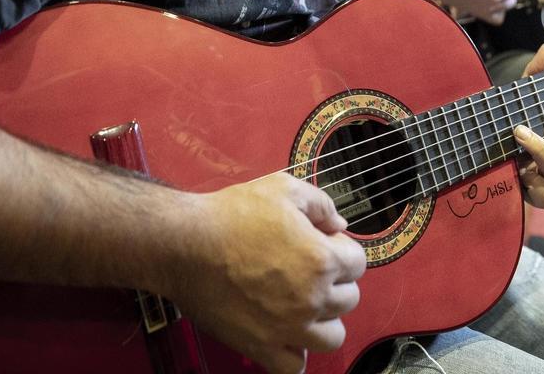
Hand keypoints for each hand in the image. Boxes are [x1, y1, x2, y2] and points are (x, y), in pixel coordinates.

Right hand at [171, 174, 365, 373]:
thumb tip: (339, 224)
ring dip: (324, 320)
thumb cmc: (231, 215)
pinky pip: (295, 367)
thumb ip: (321, 204)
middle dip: (334, 281)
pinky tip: (287, 335)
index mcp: (322, 259)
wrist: (185, 245)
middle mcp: (312, 298)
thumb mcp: (283, 187)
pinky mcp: (261, 347)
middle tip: (307, 269)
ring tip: (302, 303)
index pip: (358, 263)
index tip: (320, 243)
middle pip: (349, 299)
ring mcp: (288, 328)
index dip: (341, 248)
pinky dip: (296, 354)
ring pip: (332, 337)